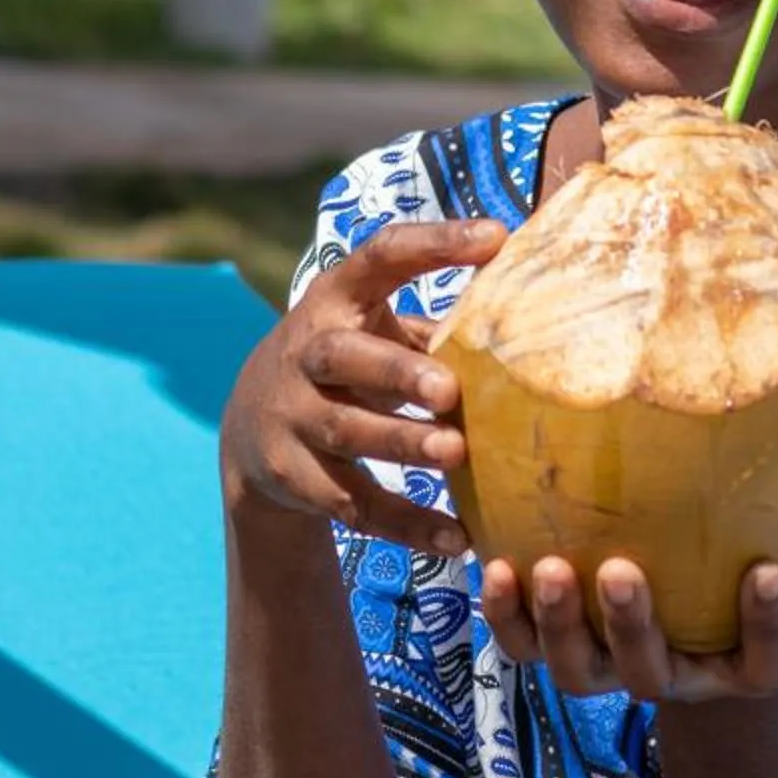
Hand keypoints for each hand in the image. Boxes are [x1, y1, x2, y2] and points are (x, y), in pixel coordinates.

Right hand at [220, 217, 504, 556]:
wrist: (250, 433)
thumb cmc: (344, 365)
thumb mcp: (369, 329)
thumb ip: (430, 325)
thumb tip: (528, 309)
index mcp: (336, 301)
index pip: (380, 257)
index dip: (434, 243)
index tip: (495, 238)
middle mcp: (306, 354)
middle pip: (345, 357)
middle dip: (396, 371)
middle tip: (449, 390)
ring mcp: (292, 417)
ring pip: (347, 433)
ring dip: (402, 444)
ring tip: (455, 455)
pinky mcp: (295, 476)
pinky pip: (353, 504)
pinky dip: (405, 524)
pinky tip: (456, 538)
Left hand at [482, 553, 777, 703]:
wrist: (701, 614)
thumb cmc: (764, 587)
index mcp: (743, 671)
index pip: (764, 664)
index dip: (767, 627)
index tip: (769, 571)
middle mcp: (675, 679)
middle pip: (650, 675)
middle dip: (632, 627)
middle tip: (621, 571)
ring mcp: (612, 669)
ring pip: (579, 672)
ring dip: (558, 624)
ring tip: (547, 566)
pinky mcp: (559, 646)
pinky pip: (524, 647)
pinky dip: (505, 616)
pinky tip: (494, 562)